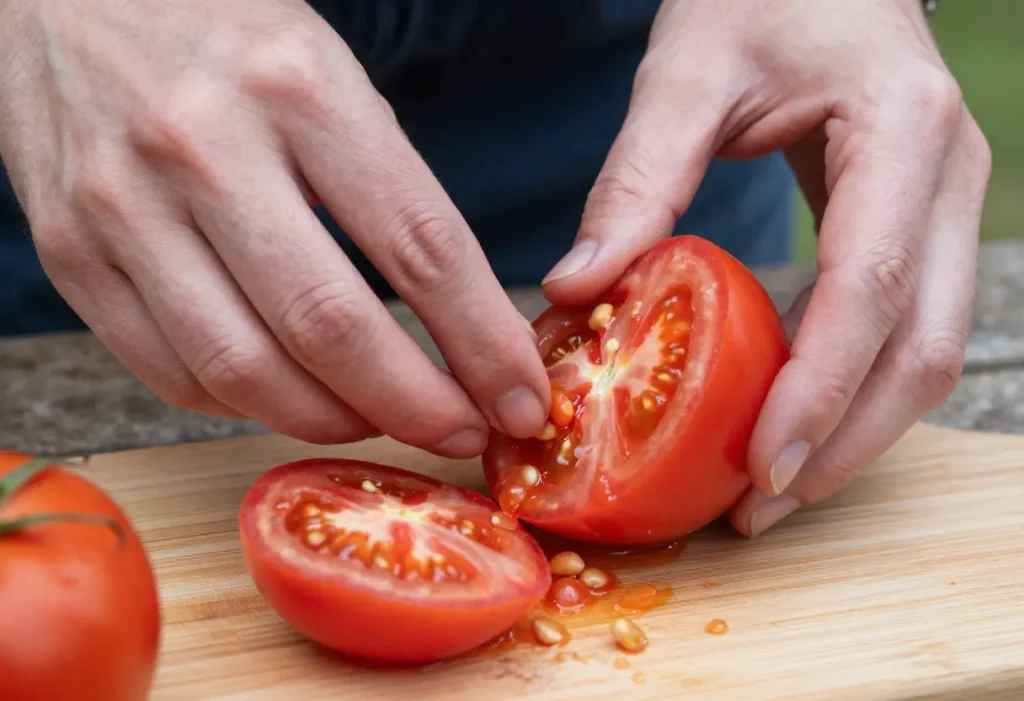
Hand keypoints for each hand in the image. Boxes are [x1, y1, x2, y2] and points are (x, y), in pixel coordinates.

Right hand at [0, 0, 549, 455]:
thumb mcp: (327, 70)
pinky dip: (246, 407)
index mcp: (297, 85)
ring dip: (333, 420)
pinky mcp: (69, 254)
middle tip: (463, 435)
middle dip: (417, 407)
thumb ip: (389, 188)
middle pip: (332, 328)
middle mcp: (203, 146)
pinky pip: (171, 373)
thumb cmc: (222, 32)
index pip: (421, 246)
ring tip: (381, 422)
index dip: (484, 343)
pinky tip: (289, 397)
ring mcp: (122, 207)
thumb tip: (460, 317)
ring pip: (246, 371)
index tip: (521, 399)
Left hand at [541, 0, 990, 533]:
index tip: (762, 466)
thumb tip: (576, 288)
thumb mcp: (686, 72)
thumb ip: (637, 180)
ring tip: (772, 488)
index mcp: (898, 130)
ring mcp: (946, 202)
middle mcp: (947, 174)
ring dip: (855, 432)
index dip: (821, 390)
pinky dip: (852, 388)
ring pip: (928, 350)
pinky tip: (790, 421)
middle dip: (846, 441)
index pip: (871, 287)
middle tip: (759, 505)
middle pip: (923, 345)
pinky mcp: (921, 223)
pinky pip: (902, 327)